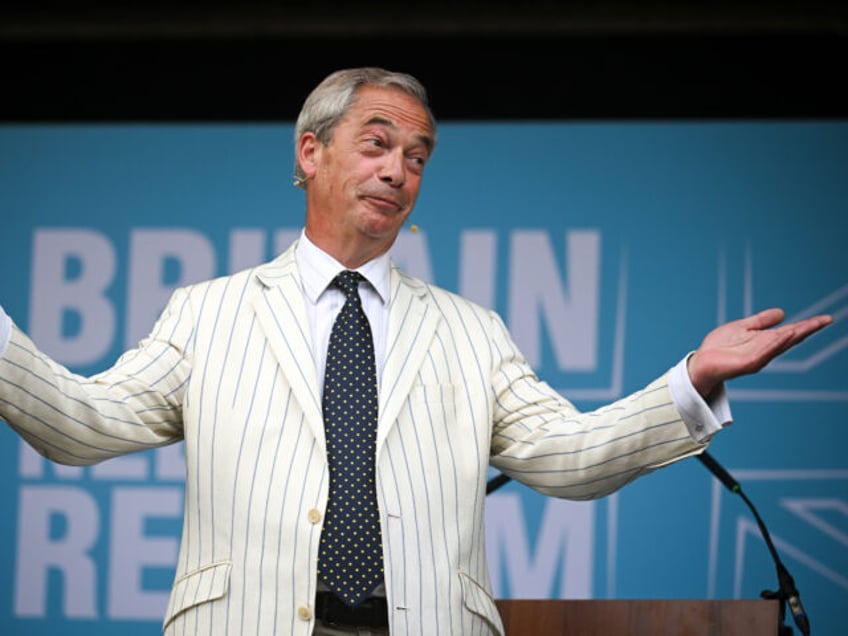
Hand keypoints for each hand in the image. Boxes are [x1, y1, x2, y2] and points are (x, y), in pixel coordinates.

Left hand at [687, 308, 833, 397]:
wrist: (701, 362)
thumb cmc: (719, 347)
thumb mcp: (742, 327)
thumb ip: (761, 321)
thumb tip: (782, 313)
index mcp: (765, 341)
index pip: (791, 331)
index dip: (808, 325)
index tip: (826, 318)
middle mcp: (765, 350)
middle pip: (791, 338)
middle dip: (808, 329)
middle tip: (826, 320)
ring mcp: (758, 358)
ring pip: (780, 344)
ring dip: (795, 335)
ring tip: (809, 325)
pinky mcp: (747, 364)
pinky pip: (764, 353)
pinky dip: (775, 344)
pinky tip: (786, 334)